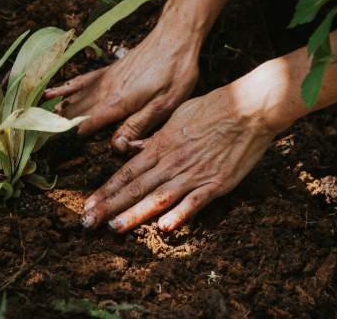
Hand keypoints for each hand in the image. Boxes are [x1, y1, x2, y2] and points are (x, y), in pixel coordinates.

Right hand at [44, 21, 199, 151]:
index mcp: (118, 103)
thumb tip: (115, 146)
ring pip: (74, 98)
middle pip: (74, 113)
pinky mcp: (108, 70)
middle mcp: (106, 90)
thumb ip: (138, 125)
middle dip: (54, 129)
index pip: (86, 126)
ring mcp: (105, 78)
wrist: (176, 36)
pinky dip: (64, 88)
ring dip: (54, 112)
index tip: (50, 155)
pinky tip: (51, 93)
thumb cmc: (175, 71)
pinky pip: (81, 80)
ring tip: (33, 125)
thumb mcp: (165, 104)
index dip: (69, 141)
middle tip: (33, 145)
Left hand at [79, 81, 280, 232]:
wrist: (248, 107)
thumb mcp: (176, 116)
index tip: (88, 204)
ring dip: (135, 214)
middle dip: (110, 206)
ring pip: (159, 197)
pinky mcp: (216, 183)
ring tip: (114, 228)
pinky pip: (195, 202)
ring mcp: (194, 173)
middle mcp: (173, 161)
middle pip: (136, 187)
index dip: (106, 189)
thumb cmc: (213, 108)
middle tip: (87, 222)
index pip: (127, 171)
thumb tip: (130, 147)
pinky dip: (179, 215)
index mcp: (162, 145)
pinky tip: (164, 228)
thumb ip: (154, 137)